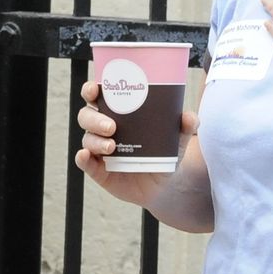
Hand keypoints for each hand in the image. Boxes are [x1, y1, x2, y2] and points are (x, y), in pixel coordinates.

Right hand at [73, 80, 196, 207]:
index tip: (95, 89)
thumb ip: (183, 127)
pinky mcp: (99, 170)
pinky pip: (85, 163)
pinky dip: (82, 159)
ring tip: (111, 147)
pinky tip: (85, 156)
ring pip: (87, 139)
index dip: (91, 90)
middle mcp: (103, 129)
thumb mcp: (175, 139)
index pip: (96, 96)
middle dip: (95, 119)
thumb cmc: (163, 152)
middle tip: (112, 126)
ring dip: (95, 141)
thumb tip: (190, 117)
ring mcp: (99, 150)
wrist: (163, 185)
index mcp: (117, 113)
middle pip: (87, 116)